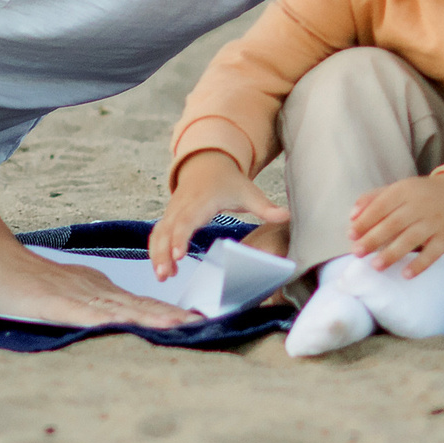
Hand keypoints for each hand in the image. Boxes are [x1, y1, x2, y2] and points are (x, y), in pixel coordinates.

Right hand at [0, 249, 199, 328]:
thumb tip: (97, 318)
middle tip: (204, 324)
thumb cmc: (12, 279)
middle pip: (138, 305)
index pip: (135, 303)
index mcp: (90, 288)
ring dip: (155, 318)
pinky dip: (116, 322)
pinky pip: (92, 315)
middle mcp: (89, 289)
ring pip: (123, 309)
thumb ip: (74, 303)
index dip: (163, 312)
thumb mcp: (52, 293)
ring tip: (184, 326)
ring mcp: (75, 296)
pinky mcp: (57, 304)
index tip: (191, 322)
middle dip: (172, 316)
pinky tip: (133, 327)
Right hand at [148, 150, 288, 279]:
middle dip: (163, 252)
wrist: (208, 165)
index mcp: (201, 201)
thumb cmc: (229, 182)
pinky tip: (164, 270)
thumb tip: (286, 216)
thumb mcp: (249, 192)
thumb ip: (265, 207)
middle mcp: (182, 206)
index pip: (186, 220)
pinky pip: (158, 235)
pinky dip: (156, 251)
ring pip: (159, 233)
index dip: (180, 237)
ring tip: (162, 277)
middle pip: (167, 230)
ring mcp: (172, 211)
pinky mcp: (169, 217)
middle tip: (164, 275)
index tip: (178, 255)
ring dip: (157, 254)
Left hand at [349, 173, 443, 278]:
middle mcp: (420, 205)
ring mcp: (435, 222)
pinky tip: (406, 274)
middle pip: (394, 223)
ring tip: (376, 266)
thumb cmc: (420, 196)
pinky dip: (420, 264)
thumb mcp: (399, 189)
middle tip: (357, 253)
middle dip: (374, 239)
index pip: (382, 205)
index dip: (365, 220)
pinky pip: (434, 252)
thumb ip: (373, 199)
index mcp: (404, 190)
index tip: (351, 235)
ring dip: (392, 253)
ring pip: (412, 238)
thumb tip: (352, 216)